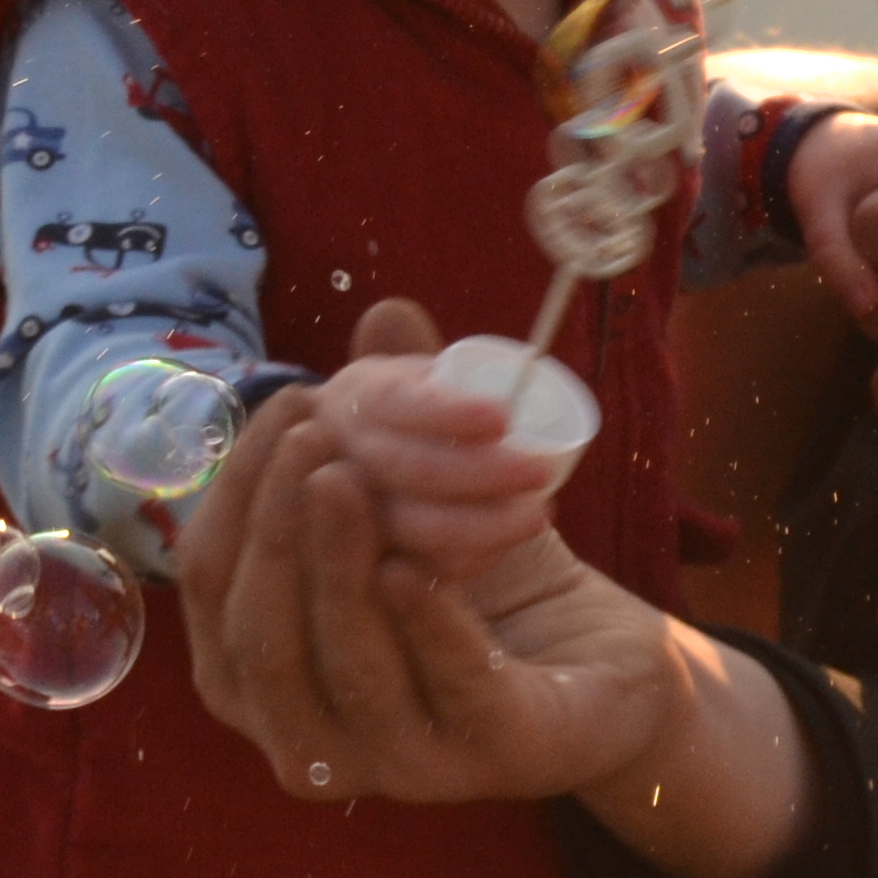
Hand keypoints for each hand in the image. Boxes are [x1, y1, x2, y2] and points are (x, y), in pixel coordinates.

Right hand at [181, 311, 678, 806]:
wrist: (608, 666)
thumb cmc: (491, 588)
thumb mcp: (436, 498)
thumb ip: (401, 417)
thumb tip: (387, 312)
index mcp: (263, 675)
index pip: (212, 587)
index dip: (235, 497)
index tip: (285, 407)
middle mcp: (308, 736)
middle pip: (257, 636)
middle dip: (274, 528)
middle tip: (311, 435)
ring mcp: (396, 765)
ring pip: (337, 670)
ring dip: (333, 568)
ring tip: (344, 477)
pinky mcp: (491, 761)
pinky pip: (445, 692)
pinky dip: (424, 627)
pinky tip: (413, 567)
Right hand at [314, 298, 567, 579]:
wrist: (369, 483)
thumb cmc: (414, 424)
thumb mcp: (411, 384)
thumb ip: (413, 354)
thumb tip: (390, 310)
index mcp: (356, 397)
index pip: (396, 404)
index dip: (447, 413)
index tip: (501, 418)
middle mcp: (338, 452)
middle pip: (403, 468)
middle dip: (476, 473)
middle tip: (539, 472)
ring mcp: (347, 513)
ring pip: (406, 525)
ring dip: (477, 524)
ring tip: (538, 515)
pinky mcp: (367, 564)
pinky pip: (413, 567)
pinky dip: (461, 560)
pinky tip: (502, 548)